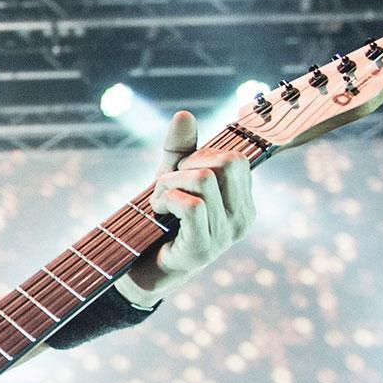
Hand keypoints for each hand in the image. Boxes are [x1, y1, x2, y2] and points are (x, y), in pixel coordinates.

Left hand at [118, 109, 256, 303]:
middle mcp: (243, 219)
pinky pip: (191, 205)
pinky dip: (166, 199)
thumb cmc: (159, 221)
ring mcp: (226, 237)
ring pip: (204, 179)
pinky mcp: (203, 250)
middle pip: (226, 162)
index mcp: (244, 202)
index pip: (236, 158)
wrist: (138, 268)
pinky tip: (157, 211)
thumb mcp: (170, 178)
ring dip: (169, 183)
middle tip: (167, 186)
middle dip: (187, 164)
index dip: (202, 156)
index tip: (182, 172)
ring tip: (158, 201)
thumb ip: (180, 148)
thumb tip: (184, 114)